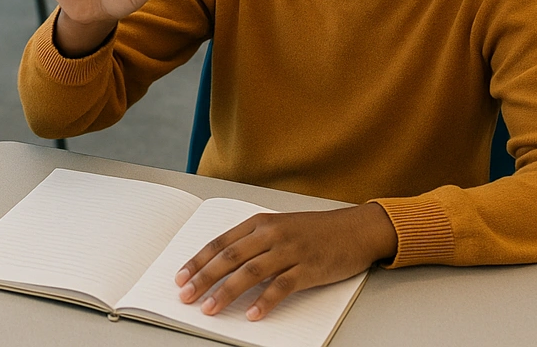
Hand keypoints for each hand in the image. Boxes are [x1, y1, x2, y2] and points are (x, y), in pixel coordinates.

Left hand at [175, 204, 397, 320]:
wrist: (355, 229)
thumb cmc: (315, 230)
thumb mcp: (280, 227)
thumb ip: (253, 242)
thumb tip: (222, 265)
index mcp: (260, 222)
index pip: (221, 242)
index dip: (198, 260)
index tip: (181, 277)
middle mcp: (272, 234)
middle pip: (230, 257)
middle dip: (204, 278)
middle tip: (186, 296)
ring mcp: (290, 250)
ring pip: (251, 272)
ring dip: (227, 291)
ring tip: (210, 308)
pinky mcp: (309, 268)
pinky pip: (282, 286)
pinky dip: (265, 301)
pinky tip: (253, 314)